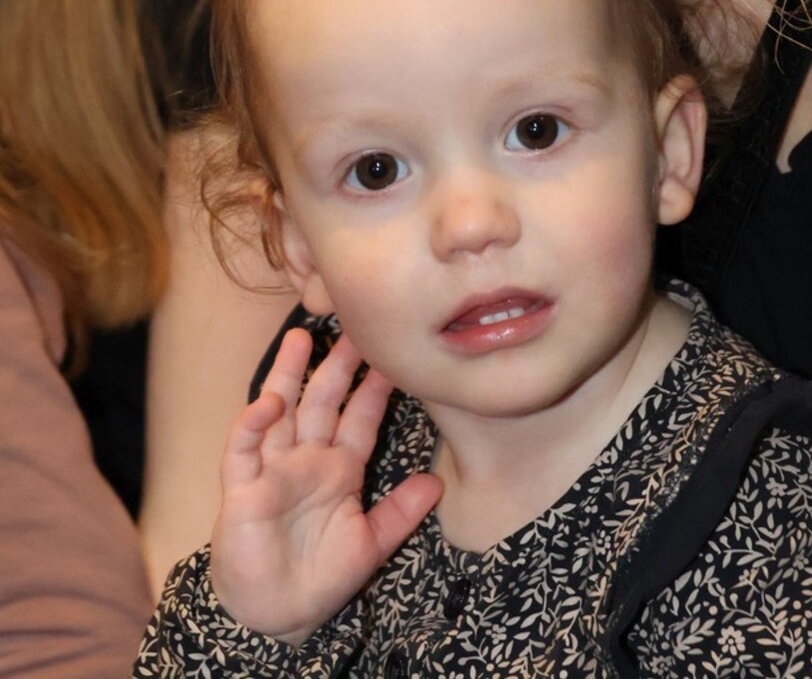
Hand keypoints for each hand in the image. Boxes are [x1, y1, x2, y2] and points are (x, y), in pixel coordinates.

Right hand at [210, 328, 440, 646]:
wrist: (275, 618)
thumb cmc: (321, 579)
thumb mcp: (371, 544)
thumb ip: (401, 513)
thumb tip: (437, 482)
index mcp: (339, 470)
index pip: (361, 419)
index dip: (375, 390)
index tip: (394, 356)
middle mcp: (306, 460)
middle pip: (322, 402)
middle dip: (336, 366)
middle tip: (352, 327)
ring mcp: (273, 469)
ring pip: (281, 411)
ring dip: (288, 375)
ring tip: (300, 338)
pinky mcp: (242, 487)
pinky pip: (244, 447)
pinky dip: (253, 423)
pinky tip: (268, 402)